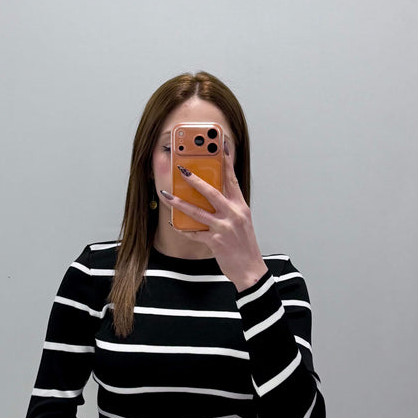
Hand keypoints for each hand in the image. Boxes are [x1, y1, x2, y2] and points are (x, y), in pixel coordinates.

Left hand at [162, 147, 267, 290]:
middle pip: (212, 192)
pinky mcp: (215, 241)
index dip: (226, 163)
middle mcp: (234, 214)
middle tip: (182, 170)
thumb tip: (211, 195)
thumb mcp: (242, 221)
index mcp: (241, 207)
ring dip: (180, 203)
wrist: (251, 270)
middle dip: (195, 180)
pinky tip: (174, 223)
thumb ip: (229, 207)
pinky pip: (194, 233)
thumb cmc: (245, 245)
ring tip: (166, 196)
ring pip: (198, 212)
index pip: (232, 180)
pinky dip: (183, 228)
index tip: (220, 148)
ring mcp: (224, 228)